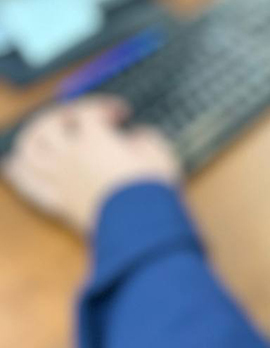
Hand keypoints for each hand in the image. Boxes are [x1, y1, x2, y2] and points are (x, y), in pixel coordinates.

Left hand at [2, 96, 180, 234]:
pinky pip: (27, 184)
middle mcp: (69, 156)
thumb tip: (136, 137)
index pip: (89, 112)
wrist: (141, 226)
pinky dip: (19, 170)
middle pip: (48, 124)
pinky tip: (19, 163)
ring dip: (33, 136)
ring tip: (44, 134)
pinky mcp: (57, 202)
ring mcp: (59, 179)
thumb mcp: (159, 153)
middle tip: (78, 116)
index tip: (122, 113)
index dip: (105, 107)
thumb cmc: (151, 189)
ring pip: (28, 150)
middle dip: (63, 114)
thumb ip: (144, 138)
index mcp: (94, 140)